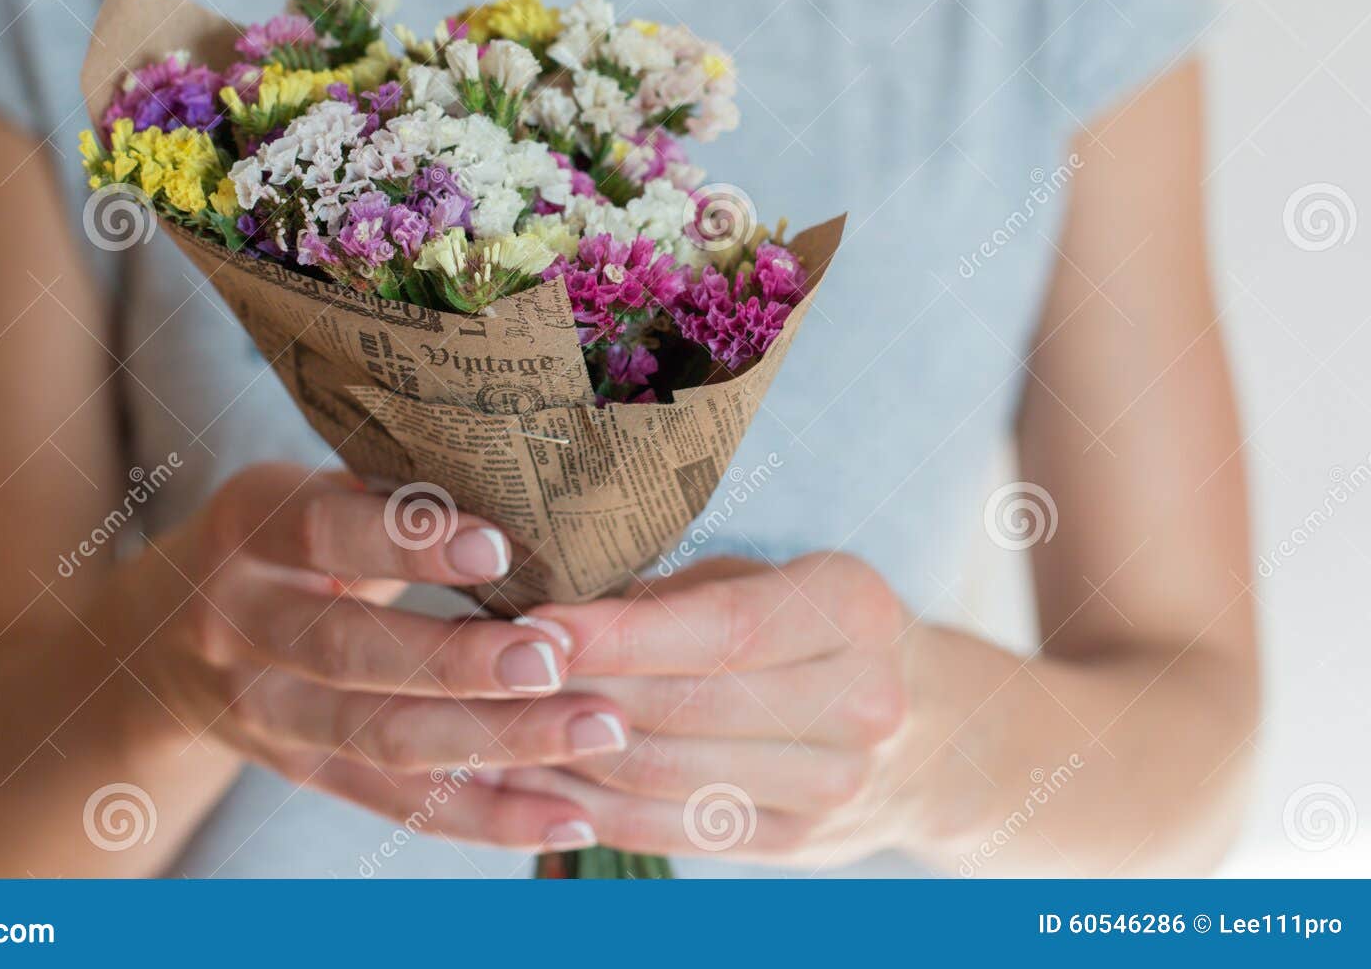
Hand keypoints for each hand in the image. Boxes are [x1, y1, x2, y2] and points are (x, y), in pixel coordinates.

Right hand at [120, 462, 631, 852]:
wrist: (157, 640)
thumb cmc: (281, 539)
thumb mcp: (306, 493)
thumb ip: (389, 492)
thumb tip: (532, 476)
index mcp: (245, 529)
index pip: (321, 533)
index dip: (406, 542)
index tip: (497, 546)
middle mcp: (238, 624)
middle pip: (352, 652)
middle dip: (461, 661)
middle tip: (556, 655)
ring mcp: (265, 712)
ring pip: (384, 738)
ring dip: (497, 740)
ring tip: (595, 726)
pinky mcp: (301, 772)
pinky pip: (398, 804)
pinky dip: (487, 820)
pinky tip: (567, 818)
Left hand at [496, 553, 922, 865]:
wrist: (933, 731)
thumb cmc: (818, 628)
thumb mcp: (771, 580)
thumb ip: (676, 592)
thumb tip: (557, 609)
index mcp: (854, 609)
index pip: (720, 629)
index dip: (618, 633)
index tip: (535, 625)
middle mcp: (860, 701)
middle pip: (686, 708)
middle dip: (574, 692)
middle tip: (493, 674)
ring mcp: (836, 786)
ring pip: (666, 776)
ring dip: (566, 755)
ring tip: (496, 725)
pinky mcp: (798, 845)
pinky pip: (672, 830)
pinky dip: (595, 806)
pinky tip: (538, 779)